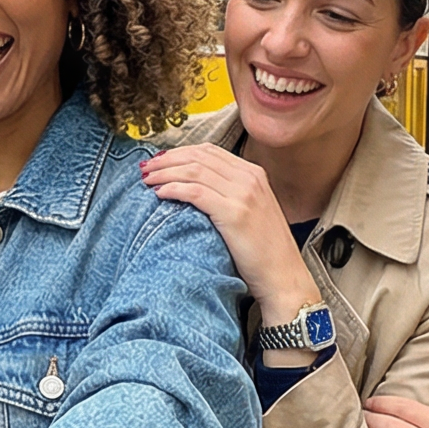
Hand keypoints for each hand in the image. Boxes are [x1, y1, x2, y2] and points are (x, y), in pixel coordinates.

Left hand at [140, 146, 319, 323]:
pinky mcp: (235, 213)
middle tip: (145, 169)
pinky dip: (174, 189)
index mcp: (254, 174)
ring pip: (194, 171)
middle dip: (167, 160)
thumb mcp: (252, 211)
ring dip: (165, 173)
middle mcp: (250, 178)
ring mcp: (244, 194)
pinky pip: (195, 193)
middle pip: (198, 157)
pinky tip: (160, 194)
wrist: (283, 276)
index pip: (209, 151)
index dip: (180, 153)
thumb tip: (194, 187)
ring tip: (147, 180)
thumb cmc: (264, 251)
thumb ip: (230, 194)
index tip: (159, 161)